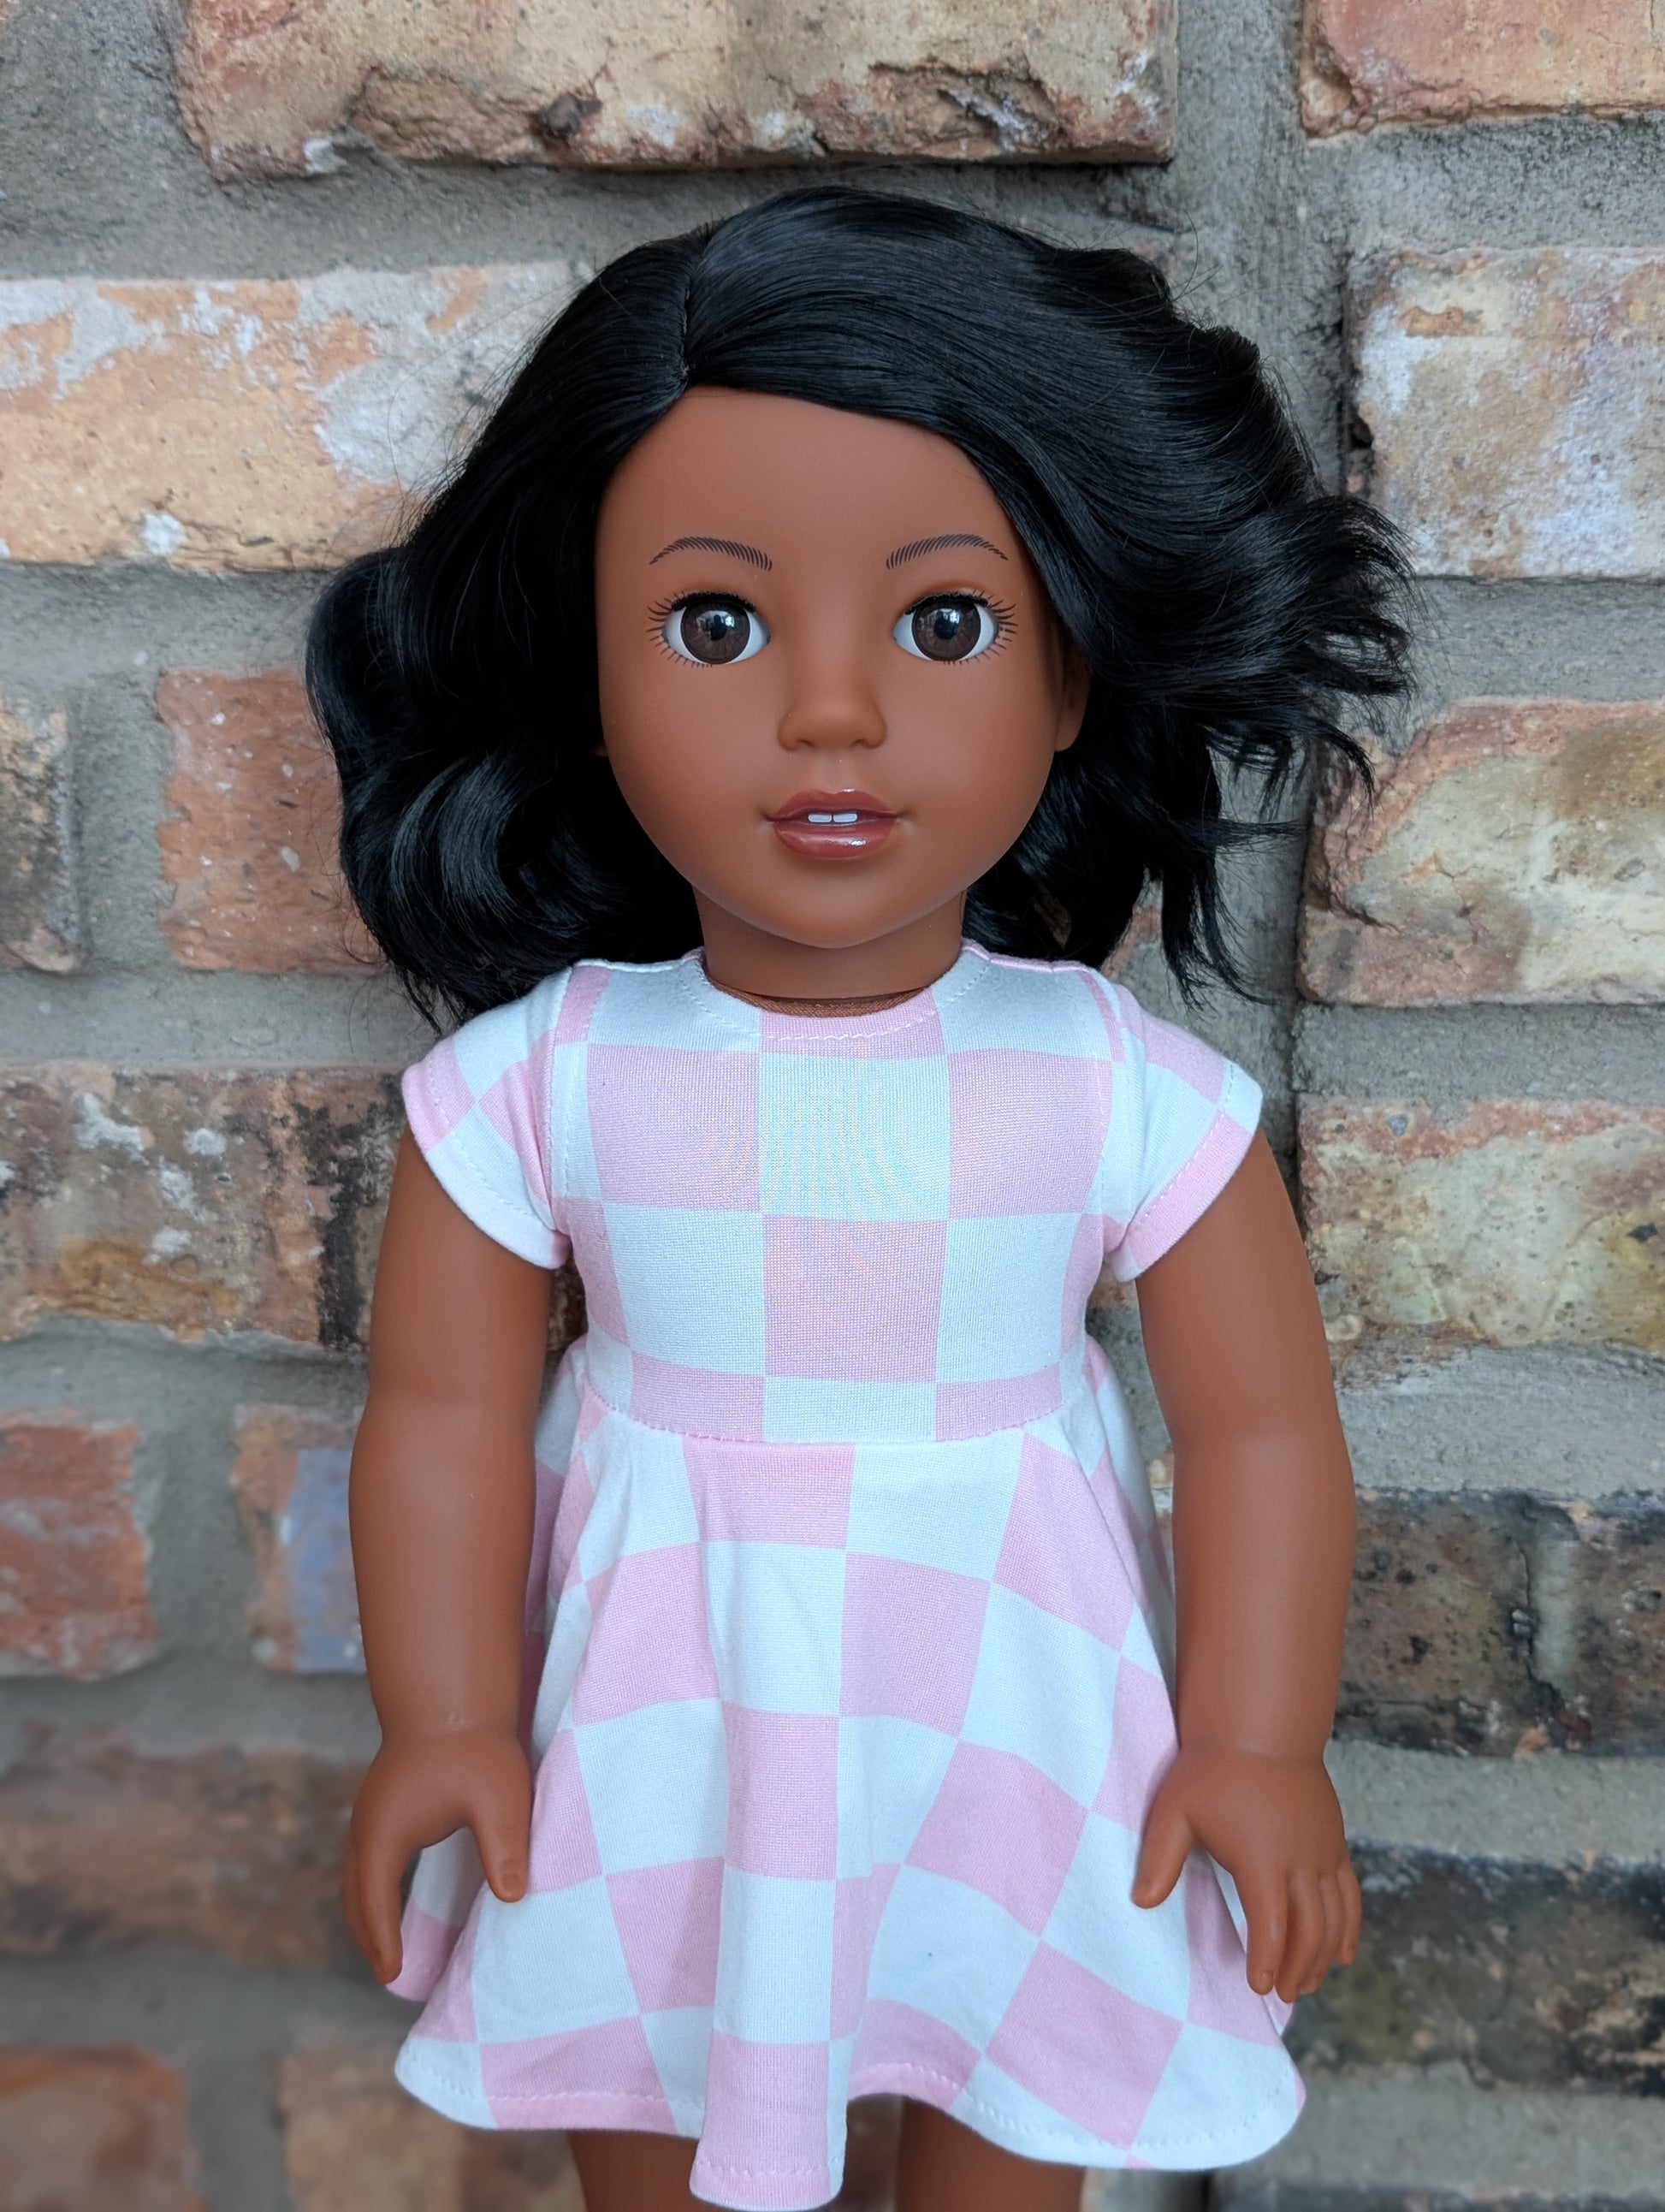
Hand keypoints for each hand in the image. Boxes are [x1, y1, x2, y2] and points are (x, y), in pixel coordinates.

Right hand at [341, 1726, 531, 1983]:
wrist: (452, 1691)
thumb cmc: (475, 1744)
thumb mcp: (498, 1798)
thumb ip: (504, 1848)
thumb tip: (513, 1897)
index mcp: (385, 1832)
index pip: (374, 1901)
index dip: (383, 1941)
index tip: (392, 1976)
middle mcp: (368, 1824)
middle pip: (354, 1894)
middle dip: (368, 1936)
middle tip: (387, 1975)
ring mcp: (371, 1810)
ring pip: (355, 1874)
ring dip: (366, 1911)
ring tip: (386, 1947)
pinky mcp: (384, 1800)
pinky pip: (366, 1857)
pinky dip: (371, 1887)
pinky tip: (393, 1894)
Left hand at [1130, 1744, 1360, 2001]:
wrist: (1260, 1726)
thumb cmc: (1211, 1768)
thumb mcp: (1175, 1810)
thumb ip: (1159, 1858)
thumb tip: (1140, 1902)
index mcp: (1262, 1858)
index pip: (1271, 1925)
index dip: (1266, 1960)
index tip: (1257, 1988)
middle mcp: (1301, 1860)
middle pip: (1310, 1931)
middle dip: (1297, 1968)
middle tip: (1282, 1995)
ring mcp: (1323, 1851)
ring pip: (1334, 1919)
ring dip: (1323, 1956)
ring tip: (1304, 1983)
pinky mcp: (1334, 1843)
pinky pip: (1349, 1896)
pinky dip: (1348, 1928)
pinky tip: (1341, 1953)